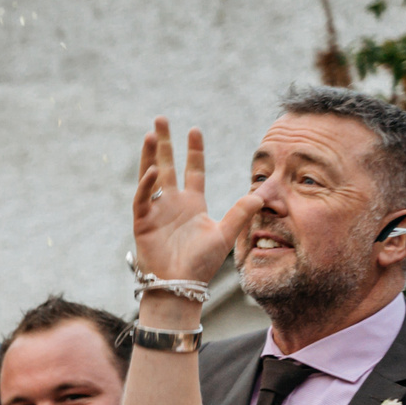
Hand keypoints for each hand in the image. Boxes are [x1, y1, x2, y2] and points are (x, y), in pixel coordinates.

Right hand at [133, 117, 258, 297]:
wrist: (180, 284)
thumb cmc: (202, 264)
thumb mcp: (226, 235)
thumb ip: (241, 213)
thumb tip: (262, 194)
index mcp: (193, 204)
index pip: (193, 170)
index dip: (193, 151)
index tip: (194, 130)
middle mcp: (173, 203)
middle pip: (167, 165)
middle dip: (164, 142)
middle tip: (160, 119)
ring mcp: (156, 211)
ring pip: (150, 176)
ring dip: (149, 156)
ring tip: (148, 134)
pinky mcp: (143, 222)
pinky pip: (143, 198)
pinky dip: (147, 185)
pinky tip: (153, 171)